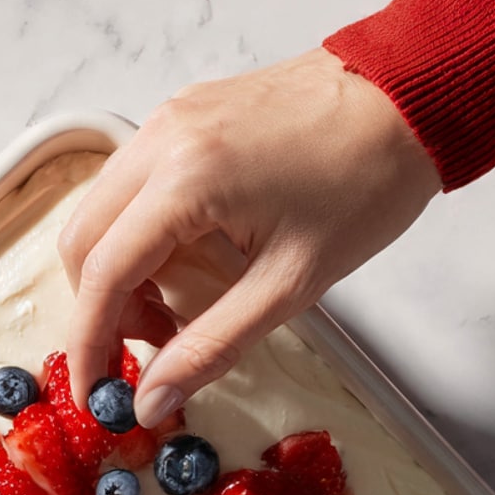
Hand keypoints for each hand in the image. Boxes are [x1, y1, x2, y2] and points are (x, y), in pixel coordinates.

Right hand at [58, 48, 441, 423]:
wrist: (411, 94)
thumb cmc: (366, 181)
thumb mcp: (289, 285)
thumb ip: (210, 347)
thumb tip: (153, 400)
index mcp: (186, 179)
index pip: (103, 275)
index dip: (88, 344)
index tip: (95, 393)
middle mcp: (162, 140)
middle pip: (83, 243)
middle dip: (102, 310)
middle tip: (153, 348)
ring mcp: (168, 121)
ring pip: (99, 214)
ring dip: (118, 273)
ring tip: (175, 309)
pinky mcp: (182, 117)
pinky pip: (129, 187)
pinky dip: (138, 236)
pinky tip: (185, 262)